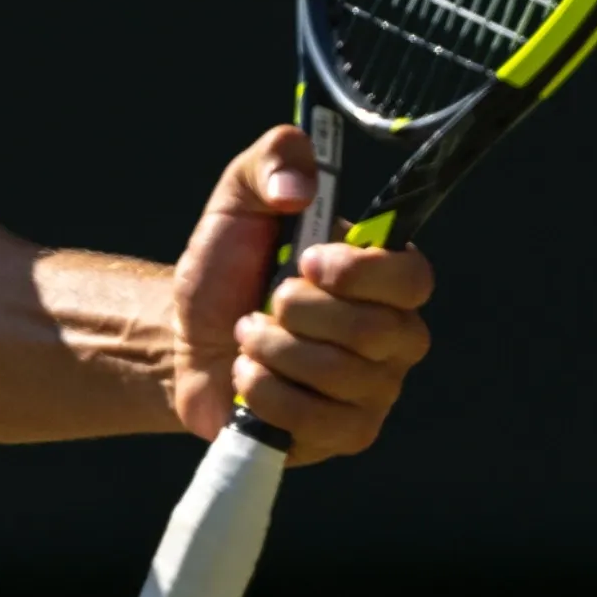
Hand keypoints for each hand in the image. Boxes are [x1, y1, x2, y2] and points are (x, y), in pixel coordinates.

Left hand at [165, 124, 436, 463]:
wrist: (182, 338)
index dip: (359, 273)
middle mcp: (395, 335)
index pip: (413, 278)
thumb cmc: (225, 269)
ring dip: (270, 351)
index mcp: (386, 277)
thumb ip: (271, 162)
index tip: (305, 261)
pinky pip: (317, 422)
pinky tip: (247, 377)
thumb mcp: (237, 200)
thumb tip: (299, 187)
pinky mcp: (344, 434)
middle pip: (373, 332)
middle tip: (263, 303)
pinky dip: (265, 393)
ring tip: (247, 337)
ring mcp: (374, 390)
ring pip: (340, 377)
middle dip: (296, 314)